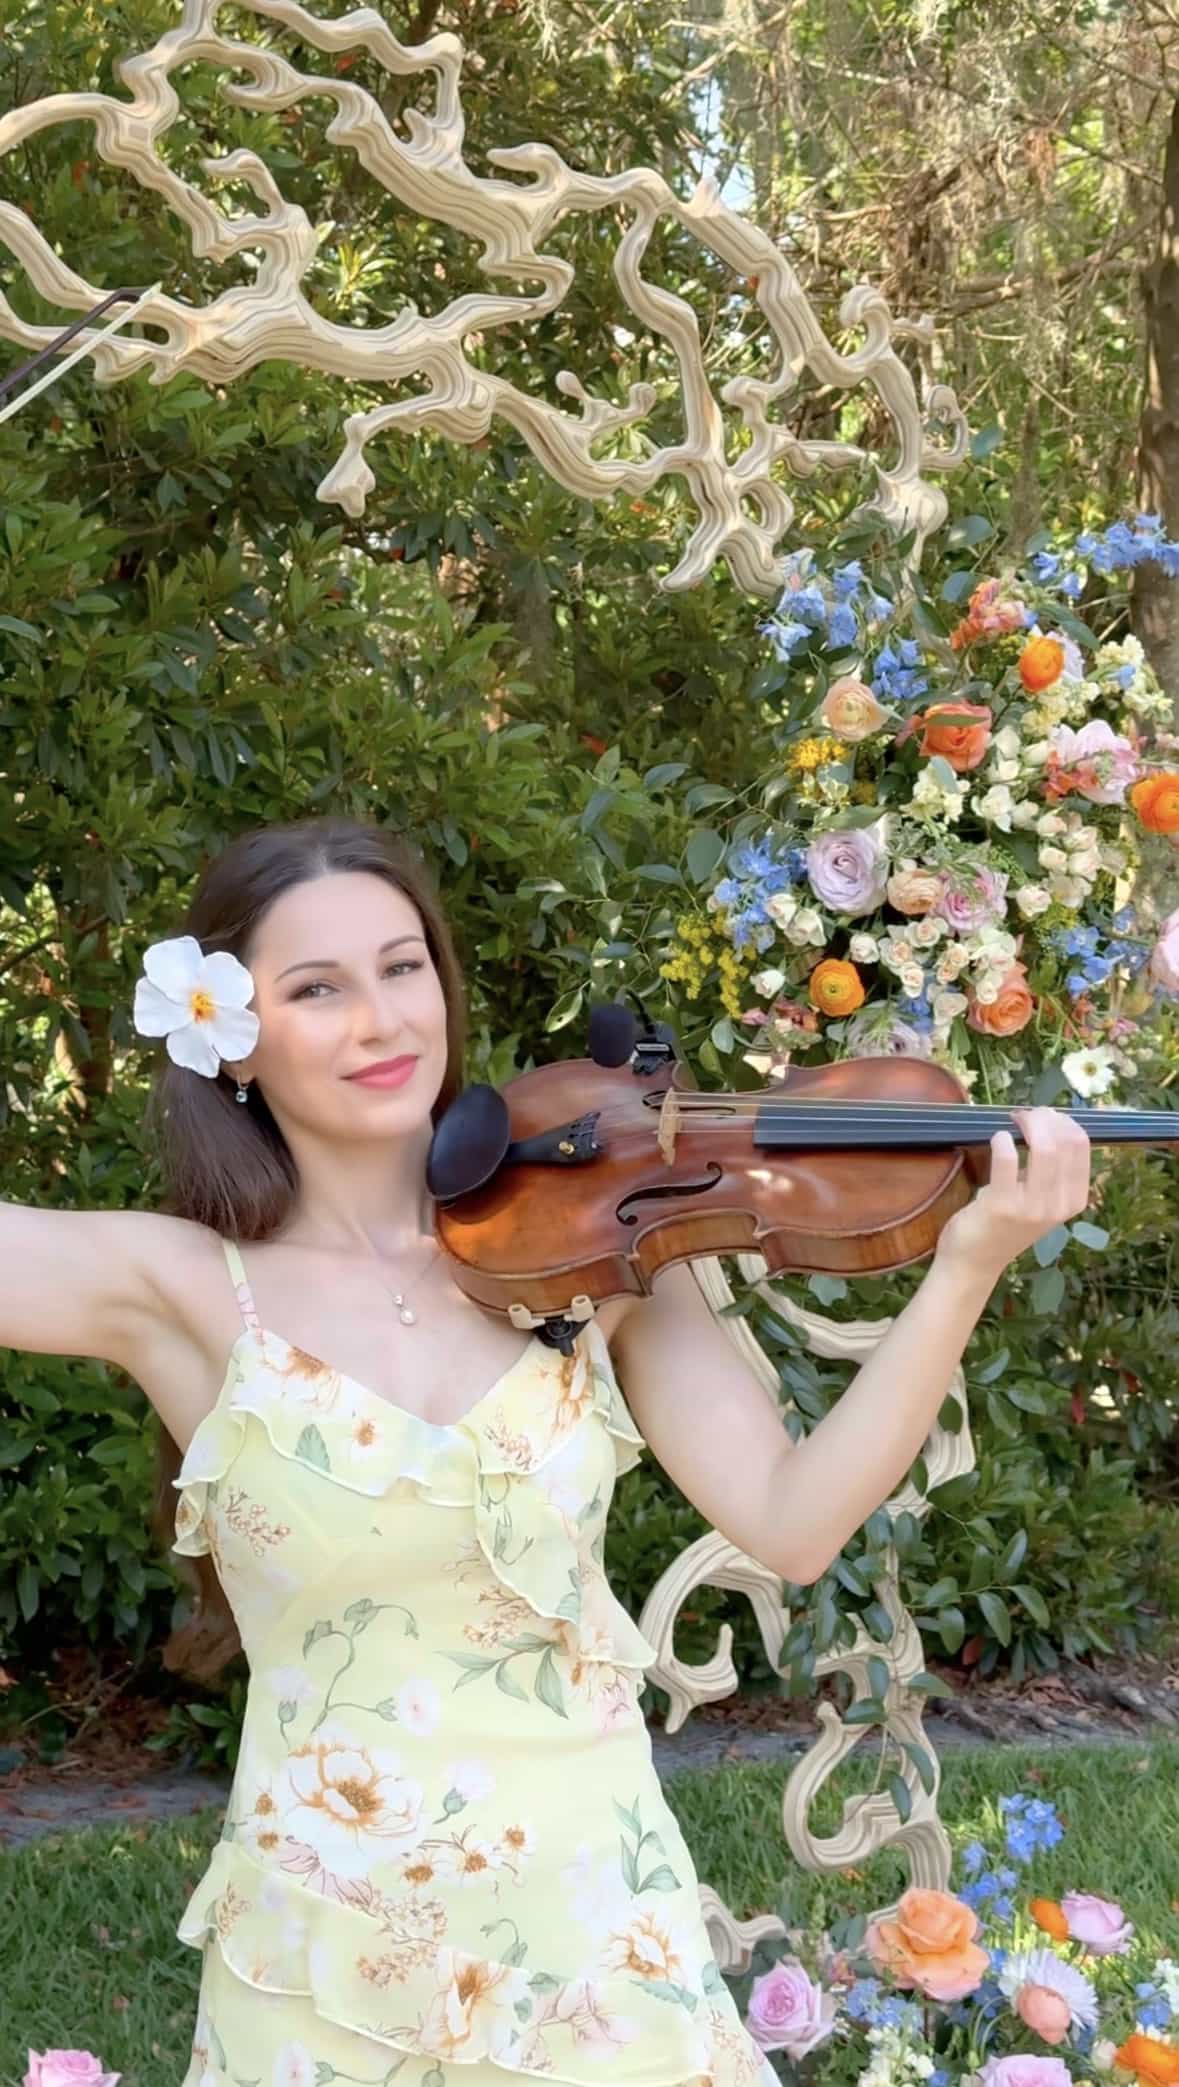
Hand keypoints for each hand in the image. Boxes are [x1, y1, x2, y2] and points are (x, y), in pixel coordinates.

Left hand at [933, 1107, 1091, 1286]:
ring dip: (1027, 1124)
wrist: (975, 1261)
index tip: (1045, 1116)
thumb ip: (1050, 1170)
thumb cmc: (1005, 1224)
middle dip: (1045, 1118)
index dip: (1063, 1121)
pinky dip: (1002, 1140)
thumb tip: (1049, 1123)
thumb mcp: (1041, 1200)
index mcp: (1074, 1200)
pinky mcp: (1002, 1206)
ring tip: (1012, 1122)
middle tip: (1025, 1115)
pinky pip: (1007, 1159)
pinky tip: (998, 1138)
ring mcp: (1032, 1208)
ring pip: (1044, 1148)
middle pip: (1065, 1142)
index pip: (1082, 1145)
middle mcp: (1059, 1206)